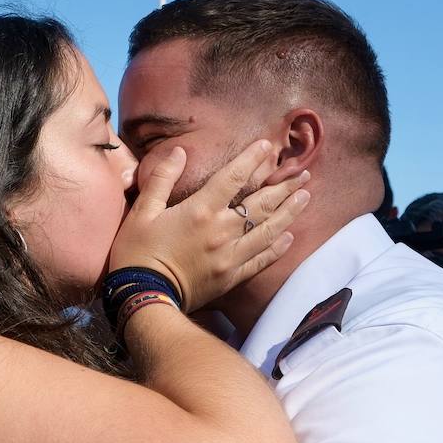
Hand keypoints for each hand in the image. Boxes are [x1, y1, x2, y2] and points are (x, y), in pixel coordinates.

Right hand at [109, 141, 310, 310]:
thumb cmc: (137, 252)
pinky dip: (278, 248)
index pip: (234, 177)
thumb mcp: (142, 211)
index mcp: (201, 210)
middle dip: (284, 186)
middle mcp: (222, 231)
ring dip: (290, 213)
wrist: (144, 296)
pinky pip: (262, 260)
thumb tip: (180, 152)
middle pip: (261, 204)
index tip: (267, 146)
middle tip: (303, 173)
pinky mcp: (232, 276)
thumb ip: (162, 178)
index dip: (252, 159)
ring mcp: (231, 255)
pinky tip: (290, 237)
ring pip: (269, 230)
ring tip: (306, 197)